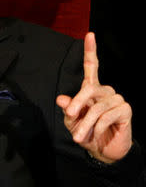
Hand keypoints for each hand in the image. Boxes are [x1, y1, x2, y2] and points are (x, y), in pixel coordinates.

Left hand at [56, 32, 132, 163]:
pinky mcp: (125, 110)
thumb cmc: (86, 132)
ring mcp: (116, 99)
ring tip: (80, 137)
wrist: (102, 151)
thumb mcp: (72, 121)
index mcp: (91, 89)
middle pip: (89, 89)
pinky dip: (97, 128)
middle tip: (70, 116)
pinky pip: (106, 116)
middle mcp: (105, 90)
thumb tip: (61, 99)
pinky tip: (97, 134)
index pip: (92, 66)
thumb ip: (68, 109)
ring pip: (97, 108)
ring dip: (85, 124)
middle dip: (78, 103)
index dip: (90, 50)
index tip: (89, 34)